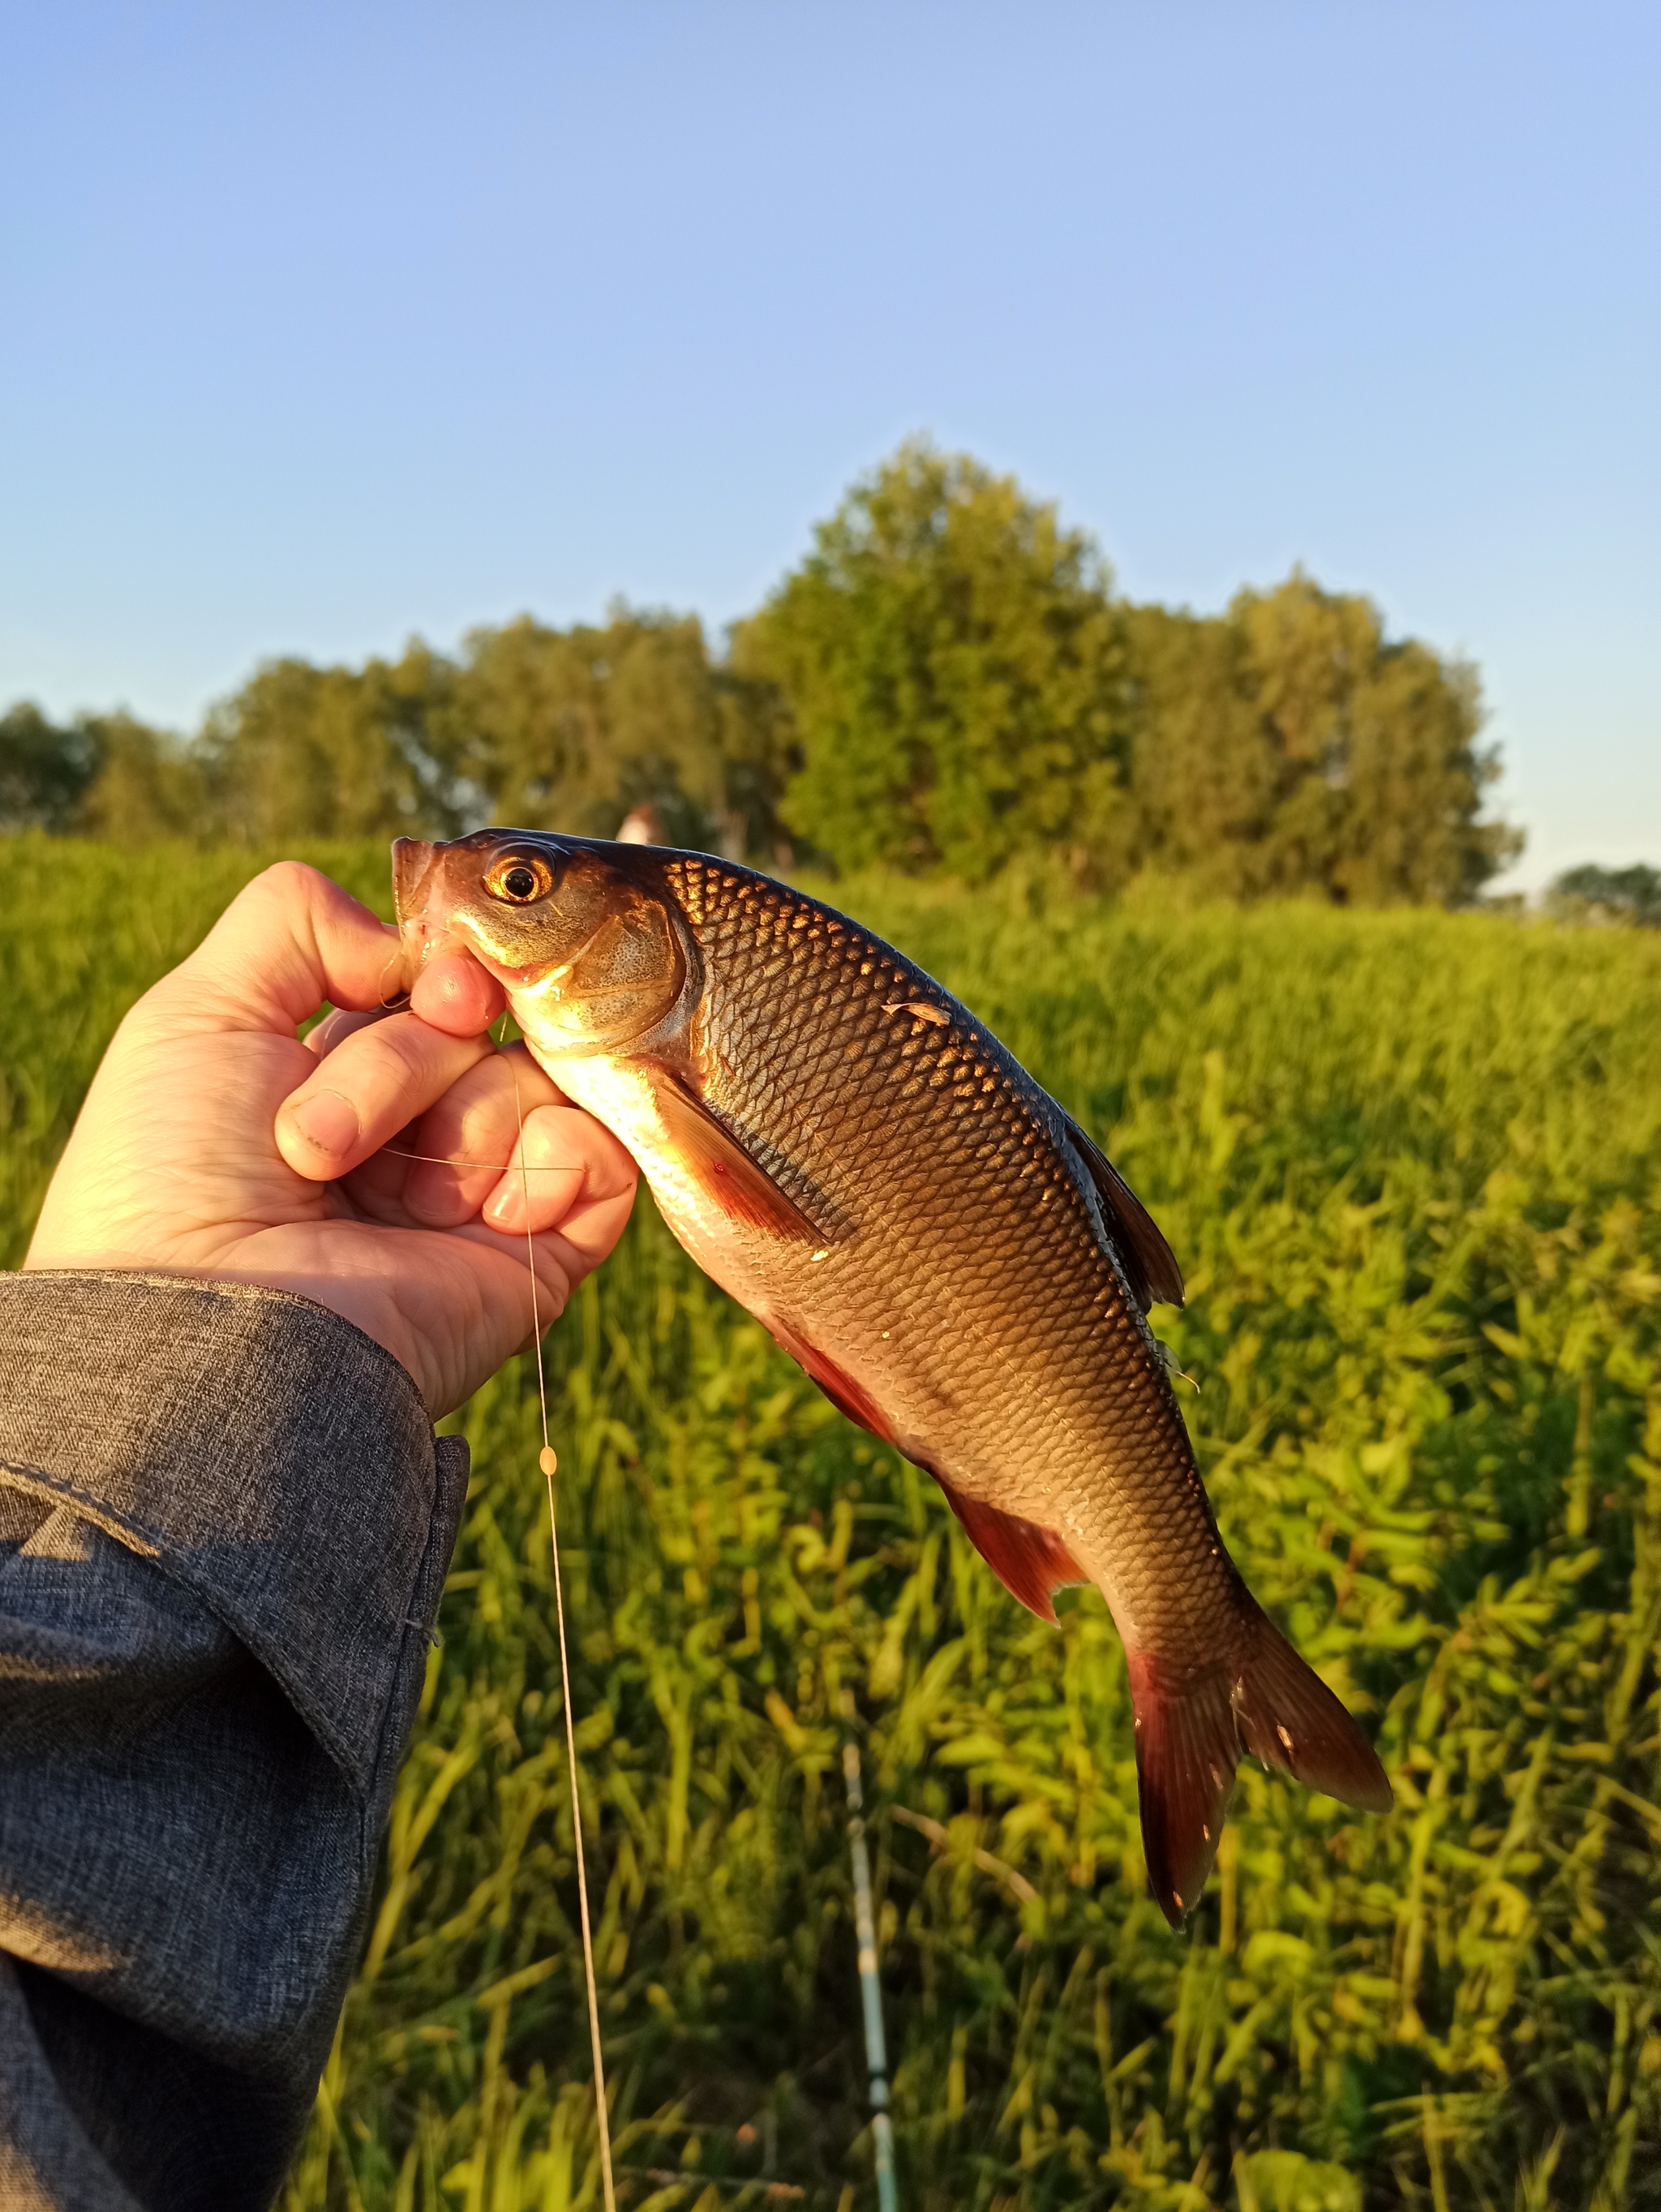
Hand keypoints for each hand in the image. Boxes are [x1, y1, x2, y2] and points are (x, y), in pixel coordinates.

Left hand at [25, 862, 637, 1416]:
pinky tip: (491, 1210)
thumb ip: (295, 922)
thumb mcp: (196, 1013)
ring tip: (390, 1195)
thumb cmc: (175, 1177)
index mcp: (331, 1083)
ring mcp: (475, 1198)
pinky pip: (602, 1158)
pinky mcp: (538, 1257)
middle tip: (335, 1136)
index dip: (438, 968)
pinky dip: (560, 1158)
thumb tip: (414, 941)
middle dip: (409, 1058)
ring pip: (536, 1082)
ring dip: (464, 1120)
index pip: (427, 985)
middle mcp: (408, 1138)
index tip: (423, 985)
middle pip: (477, 1029)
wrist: (210, 1332)